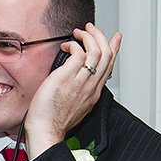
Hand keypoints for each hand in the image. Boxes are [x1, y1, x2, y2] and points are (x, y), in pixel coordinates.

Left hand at [23, 23, 121, 158]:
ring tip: (78, 33)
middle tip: (91, 29)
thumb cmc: (52, 121)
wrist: (45, 130)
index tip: (115, 38)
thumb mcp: (74, 106)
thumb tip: (74, 76)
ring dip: (88, 37)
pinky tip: (67, 46)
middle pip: (107, 55)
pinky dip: (74, 44)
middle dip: (101, 37)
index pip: (109, 66)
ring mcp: (80, 82)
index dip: (114, 49)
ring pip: (96, 52)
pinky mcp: (67, 77)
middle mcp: (91, 86)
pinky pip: (79, 53)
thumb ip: (79, 91)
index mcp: (93, 93)